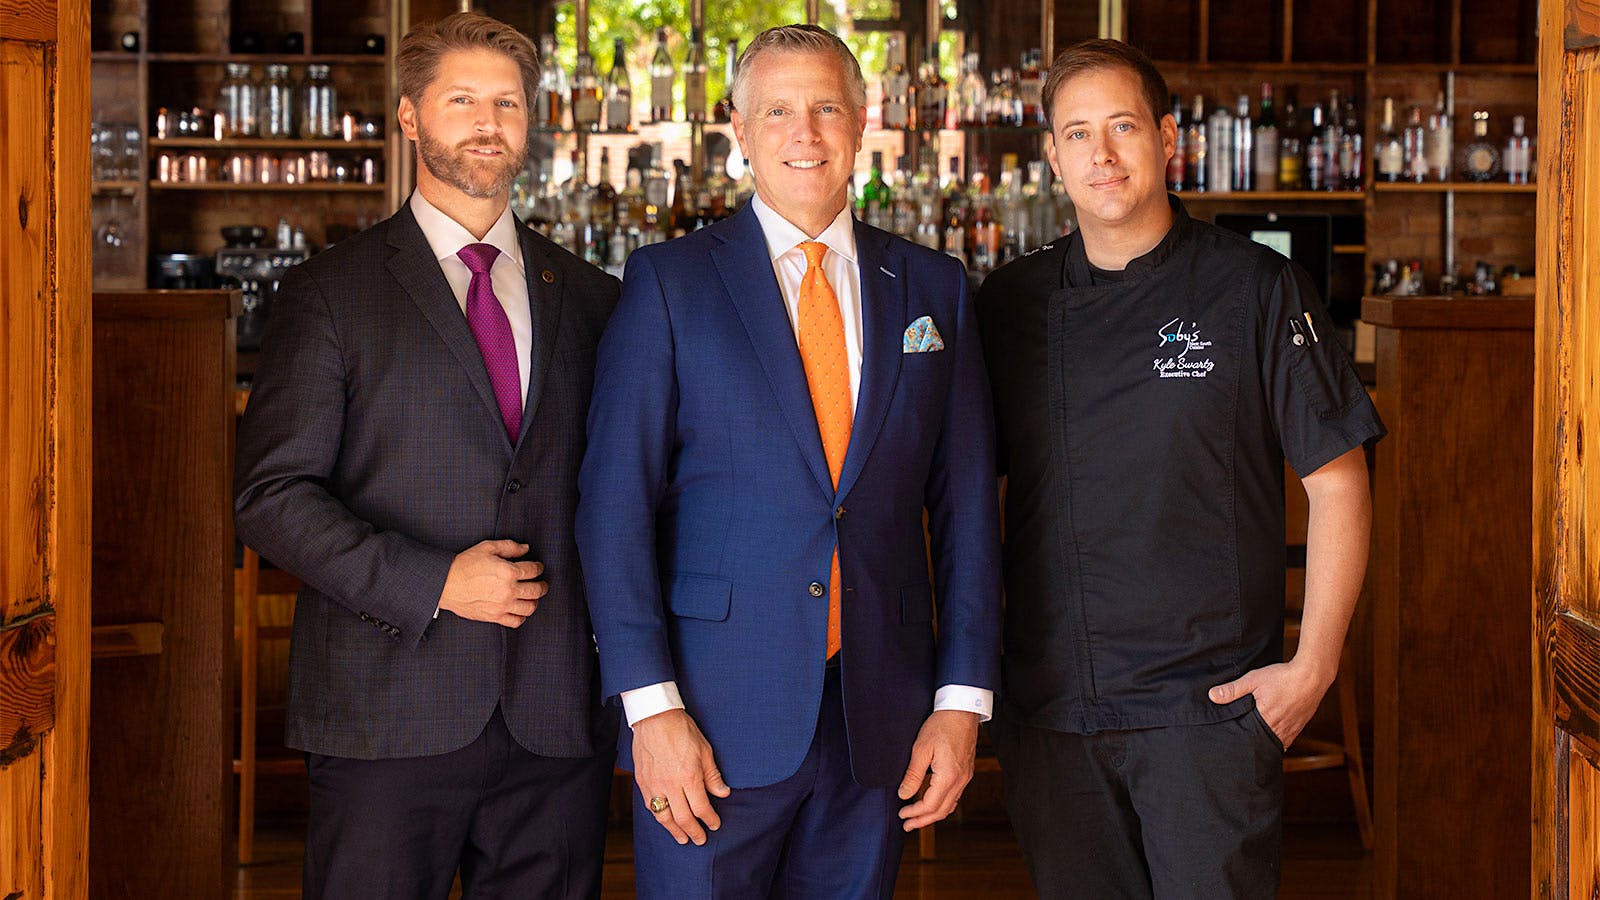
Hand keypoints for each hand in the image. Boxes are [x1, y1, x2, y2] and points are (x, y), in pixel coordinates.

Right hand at [437, 540, 545, 627]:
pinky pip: (516, 621)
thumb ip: (509, 547)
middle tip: (542, 583)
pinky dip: (522, 616)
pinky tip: (519, 609)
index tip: (538, 567)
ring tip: (532, 597)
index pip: (534, 570)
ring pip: (530, 608)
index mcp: (508, 572)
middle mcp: (508, 590)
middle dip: (542, 585)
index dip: (539, 567)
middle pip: (537, 590)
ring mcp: (502, 606)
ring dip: (534, 601)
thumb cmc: (464, 564)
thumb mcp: (487, 547)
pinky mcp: (494, 617)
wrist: (445, 584)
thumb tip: (526, 548)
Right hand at [631, 708, 730, 845]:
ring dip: (674, 831)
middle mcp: (670, 785)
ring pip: (664, 817)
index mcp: (689, 777)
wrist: (654, 717)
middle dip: (694, 831)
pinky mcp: (642, 782)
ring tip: (682, 839)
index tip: (715, 824)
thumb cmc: (681, 730)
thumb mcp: (704, 750)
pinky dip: (659, 817)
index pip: (701, 808)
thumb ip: (712, 775)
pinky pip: (650, 806)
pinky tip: (665, 821)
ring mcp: (654, 785)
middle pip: (683, 818)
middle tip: (700, 839)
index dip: (710, 820)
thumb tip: (723, 793)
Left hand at [897, 710, 980, 830]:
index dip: (915, 814)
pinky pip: (955, 796)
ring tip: (918, 818)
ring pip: (949, 805)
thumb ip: (913, 774)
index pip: (930, 805)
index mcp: (948, 776)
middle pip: (941, 811)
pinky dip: (942, 805)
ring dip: (933, 814)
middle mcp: (960, 780)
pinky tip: (932, 803)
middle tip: (907, 826)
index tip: (901, 815)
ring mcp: (966, 777)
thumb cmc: (941, 725)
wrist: (962, 710)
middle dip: (923, 821)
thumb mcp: (921, 748)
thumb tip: (904, 795)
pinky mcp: (966, 772)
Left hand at [1208, 659, 1334, 748]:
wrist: (1313, 675)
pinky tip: (1272, 733)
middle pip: (1264, 745)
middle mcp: (1281, 730)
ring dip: (1267, 742)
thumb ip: (1233, 690)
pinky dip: (1280, 738)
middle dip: (1254, 746)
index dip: (1243, 744)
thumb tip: (1212, 696)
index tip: (1233, 746)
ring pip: (1278, 743)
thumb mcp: (1253, 680)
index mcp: (1267, 722)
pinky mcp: (1301, 724)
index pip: (1251, 742)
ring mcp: (1293, 729)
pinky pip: (1289, 738)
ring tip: (1256, 742)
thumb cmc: (1283, 677)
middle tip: (1243, 747)